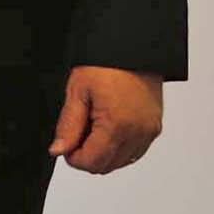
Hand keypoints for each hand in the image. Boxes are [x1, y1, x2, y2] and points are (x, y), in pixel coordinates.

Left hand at [49, 66, 164, 173]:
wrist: (132, 47)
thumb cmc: (105, 63)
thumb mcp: (77, 91)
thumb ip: (68, 126)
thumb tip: (59, 150)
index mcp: (117, 125)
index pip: (92, 162)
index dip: (73, 157)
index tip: (65, 143)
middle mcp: (138, 133)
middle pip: (106, 166)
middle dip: (87, 155)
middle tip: (77, 131)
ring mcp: (149, 132)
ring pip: (121, 162)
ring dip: (103, 153)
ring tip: (93, 125)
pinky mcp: (155, 128)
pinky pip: (135, 152)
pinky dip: (119, 148)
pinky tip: (108, 127)